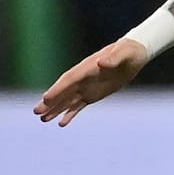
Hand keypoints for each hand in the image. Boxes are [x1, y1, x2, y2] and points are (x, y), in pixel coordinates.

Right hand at [33, 38, 149, 126]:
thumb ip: (113, 58)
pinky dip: (70, 114)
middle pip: (64, 91)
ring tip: (43, 119)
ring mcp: (86, 87)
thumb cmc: (128, 51)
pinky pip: (78, 106)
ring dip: (56, 109)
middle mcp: (83, 78)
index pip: (69, 79)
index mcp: (87, 67)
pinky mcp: (93, 94)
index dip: (58, 89)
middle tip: (36, 112)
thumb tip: (101, 62)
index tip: (46, 98)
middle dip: (51, 101)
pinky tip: (61, 123)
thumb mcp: (123, 53)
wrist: (134, 54)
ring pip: (67, 100)